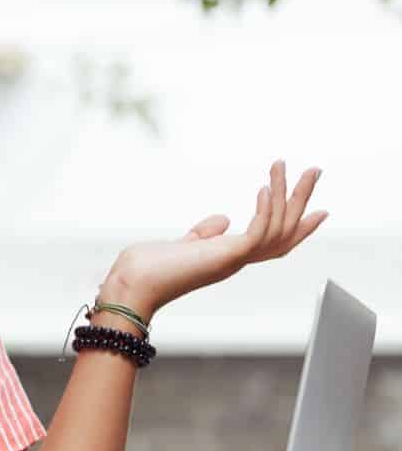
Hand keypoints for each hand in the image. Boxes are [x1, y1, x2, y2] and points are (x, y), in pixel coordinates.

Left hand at [102, 161, 326, 317]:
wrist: (130, 286)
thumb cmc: (148, 268)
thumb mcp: (184, 243)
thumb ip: (205, 233)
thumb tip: (224, 219)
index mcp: (230, 257)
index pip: (274, 242)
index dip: (299, 227)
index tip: (321, 211)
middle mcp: (237, 260)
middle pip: (285, 231)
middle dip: (301, 200)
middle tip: (314, 170)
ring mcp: (234, 260)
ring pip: (278, 228)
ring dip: (285, 194)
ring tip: (282, 164)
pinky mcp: (225, 257)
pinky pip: (258, 233)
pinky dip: (265, 210)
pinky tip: (264, 187)